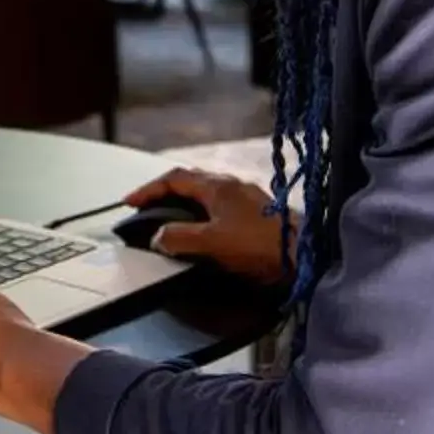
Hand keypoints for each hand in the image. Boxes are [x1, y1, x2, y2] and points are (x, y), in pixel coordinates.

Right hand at [128, 167, 295, 285]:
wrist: (303, 255)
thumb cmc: (260, 244)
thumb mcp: (211, 242)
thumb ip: (179, 238)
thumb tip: (158, 238)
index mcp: (218, 186)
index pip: (174, 178)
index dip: (148, 190)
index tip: (130, 201)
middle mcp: (233, 186)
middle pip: (191, 181)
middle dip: (165, 192)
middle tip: (148, 207)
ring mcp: (248, 198)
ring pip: (208, 193)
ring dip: (186, 203)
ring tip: (173, 220)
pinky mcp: (259, 214)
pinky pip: (222, 207)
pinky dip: (204, 214)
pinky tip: (205, 231)